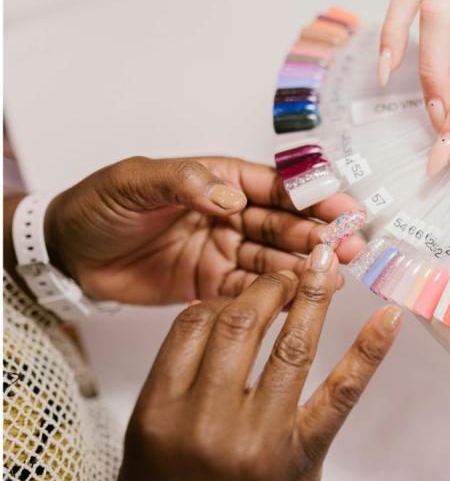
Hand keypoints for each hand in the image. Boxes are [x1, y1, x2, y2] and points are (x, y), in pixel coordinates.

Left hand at [43, 156, 364, 304]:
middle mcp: (231, 214)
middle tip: (350, 248)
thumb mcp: (136, 181)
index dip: (312, 196)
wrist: (68, 254)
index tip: (343, 208)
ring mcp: (225, 251)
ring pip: (275, 259)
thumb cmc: (99, 206)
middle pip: (285, 225)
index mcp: (219, 180)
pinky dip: (277, 296)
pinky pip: (252, 291)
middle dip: (319, 235)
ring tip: (335, 277)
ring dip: (306, 267)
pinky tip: (303, 300)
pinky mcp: (214, 285)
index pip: (275, 186)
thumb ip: (185, 182)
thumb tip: (231, 199)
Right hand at [118, 245, 402, 480]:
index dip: (221, 298)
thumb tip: (207, 317)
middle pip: (240, 324)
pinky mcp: (303, 456)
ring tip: (323, 270)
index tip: (241, 293)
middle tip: (286, 276)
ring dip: (312, 298)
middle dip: (268, 288)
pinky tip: (388, 319)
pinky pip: (340, 393)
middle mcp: (206, 423)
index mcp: (159, 415)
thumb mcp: (147, 447)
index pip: (192, 325)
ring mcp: (258, 439)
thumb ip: (172, 385)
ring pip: (291, 346)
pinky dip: (368, 351)